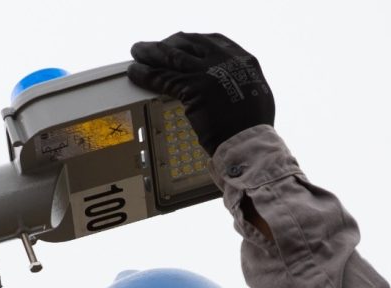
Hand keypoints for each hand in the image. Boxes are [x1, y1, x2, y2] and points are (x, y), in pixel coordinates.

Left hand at [128, 32, 273, 155]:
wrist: (248, 143)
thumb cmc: (253, 128)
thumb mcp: (256, 94)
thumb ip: (239, 84)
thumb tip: (228, 86)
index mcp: (242, 60)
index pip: (212, 41)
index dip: (192, 40)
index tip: (181, 41)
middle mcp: (224, 60)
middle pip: (189, 43)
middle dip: (168, 43)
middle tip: (154, 47)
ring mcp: (207, 72)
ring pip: (172, 56)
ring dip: (151, 52)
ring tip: (137, 52)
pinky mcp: (192, 88)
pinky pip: (162, 77)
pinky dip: (145, 74)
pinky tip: (135, 73)